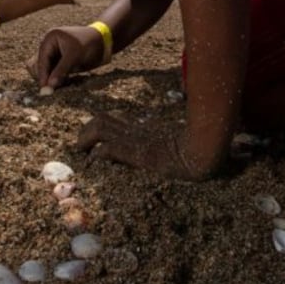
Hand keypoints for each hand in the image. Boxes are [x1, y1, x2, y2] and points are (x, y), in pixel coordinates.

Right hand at [28, 26, 101, 87]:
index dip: (42, 73)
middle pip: (38, 65)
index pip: (42, 59)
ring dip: (49, 79)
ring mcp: (53, 54)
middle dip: (44, 76)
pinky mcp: (59, 62)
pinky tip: (62, 84)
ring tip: (57, 87)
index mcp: (50, 38)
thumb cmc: (89, 44)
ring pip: (44, 70)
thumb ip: (61, 70)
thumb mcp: (75, 56)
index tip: (44, 87)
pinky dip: (55, 79)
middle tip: (49, 90)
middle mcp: (49, 45)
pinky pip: (53, 73)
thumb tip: (49, 85)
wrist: (103, 42)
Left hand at [75, 113, 205, 179]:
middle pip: (102, 119)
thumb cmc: (198, 147)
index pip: (115, 119)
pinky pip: (107, 150)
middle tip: (80, 147)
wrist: (203, 150)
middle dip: (85, 131)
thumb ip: (167, 141)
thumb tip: (176, 144)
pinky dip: (97, 156)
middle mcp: (137, 130)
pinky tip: (95, 164)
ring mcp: (136, 139)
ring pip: (99, 128)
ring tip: (82, 154)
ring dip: (86, 140)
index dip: (99, 126)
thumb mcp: (178, 142)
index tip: (92, 139)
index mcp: (145, 128)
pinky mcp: (136, 152)